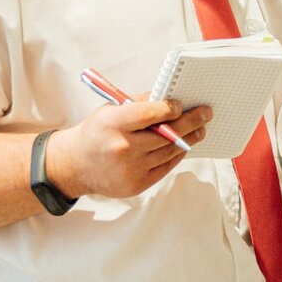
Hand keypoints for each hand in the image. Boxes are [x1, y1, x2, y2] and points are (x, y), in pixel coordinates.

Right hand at [45, 93, 212, 198]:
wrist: (75, 166)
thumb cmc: (97, 132)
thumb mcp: (111, 110)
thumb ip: (141, 103)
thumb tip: (171, 96)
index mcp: (113, 124)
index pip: (149, 114)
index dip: (170, 108)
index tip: (182, 104)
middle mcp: (122, 148)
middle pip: (166, 134)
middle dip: (191, 122)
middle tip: (206, 113)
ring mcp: (130, 169)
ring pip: (170, 151)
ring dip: (189, 139)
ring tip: (200, 129)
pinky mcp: (136, 185)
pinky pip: (165, 167)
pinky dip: (177, 155)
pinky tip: (183, 145)